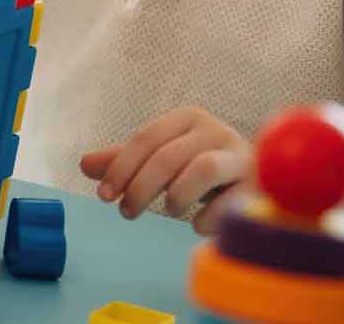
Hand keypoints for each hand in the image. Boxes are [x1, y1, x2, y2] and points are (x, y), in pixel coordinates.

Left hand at [79, 106, 251, 233]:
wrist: (260, 174)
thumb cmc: (202, 164)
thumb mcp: (163, 157)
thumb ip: (126, 160)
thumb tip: (84, 164)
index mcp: (188, 119)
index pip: (147, 137)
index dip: (121, 166)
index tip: (104, 196)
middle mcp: (215, 131)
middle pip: (169, 156)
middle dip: (141, 188)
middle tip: (126, 213)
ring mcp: (240, 156)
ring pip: (204, 168)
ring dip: (177, 195)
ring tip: (167, 211)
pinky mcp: (257, 185)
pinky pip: (230, 202)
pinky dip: (208, 217)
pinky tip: (196, 225)